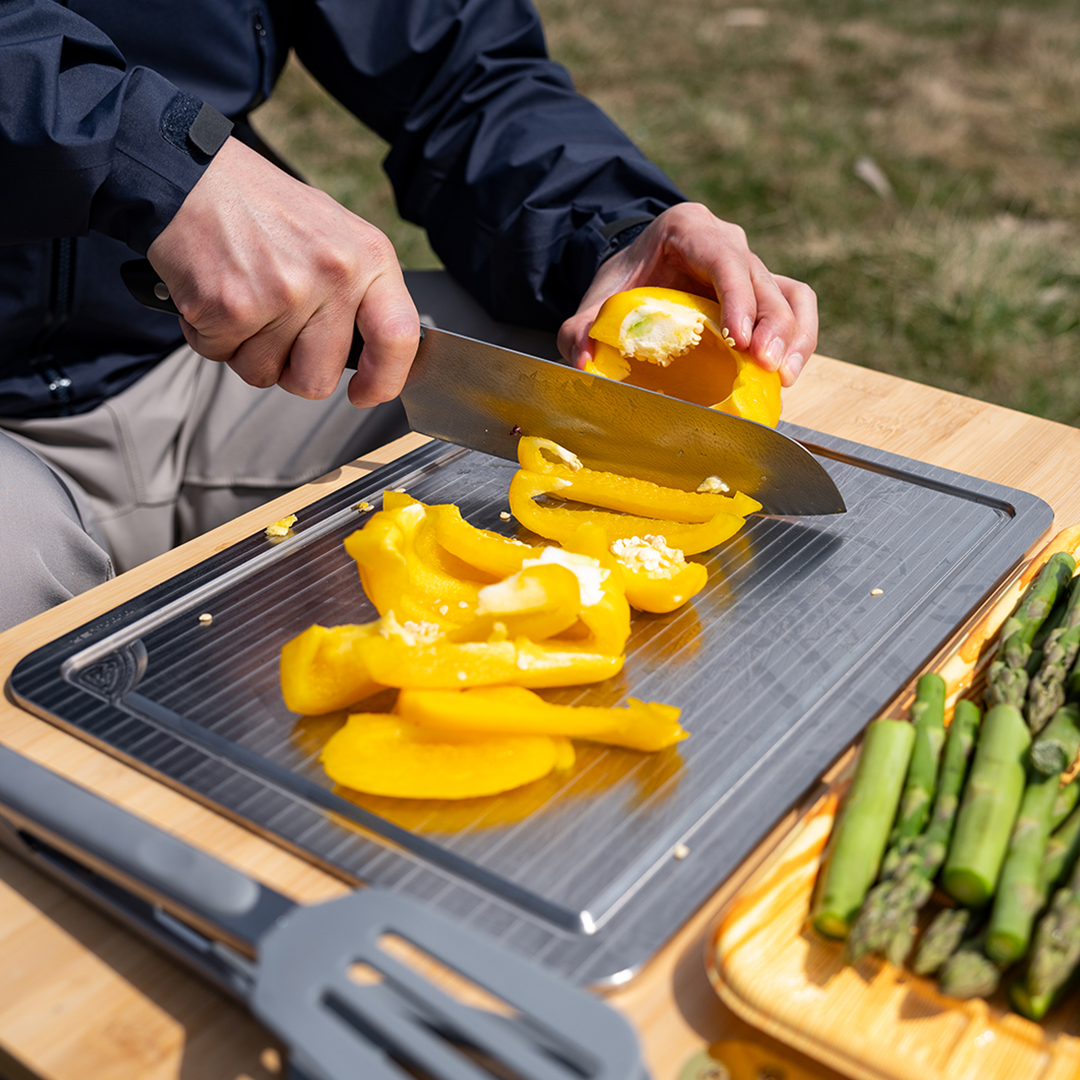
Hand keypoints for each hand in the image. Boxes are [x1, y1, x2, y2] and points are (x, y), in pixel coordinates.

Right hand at [146, 137, 419, 406]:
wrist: (191, 176)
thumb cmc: (263, 209)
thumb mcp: (335, 234)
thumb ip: (360, 293)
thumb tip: (376, 359)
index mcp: (369, 257)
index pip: (399, 338)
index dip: (385, 380)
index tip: (366, 394)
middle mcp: (334, 275)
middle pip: (318, 379)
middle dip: (289, 369)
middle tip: (273, 328)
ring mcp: (284, 293)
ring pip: (265, 374)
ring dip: (246, 350)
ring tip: (243, 299)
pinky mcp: (233, 307)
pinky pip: (222, 357)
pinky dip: (211, 336)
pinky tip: (214, 293)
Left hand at [558, 203, 817, 386]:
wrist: (633, 272)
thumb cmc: (621, 282)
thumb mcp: (595, 300)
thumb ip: (578, 327)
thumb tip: (584, 359)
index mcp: (688, 228)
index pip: (723, 257)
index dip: (738, 297)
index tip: (740, 338)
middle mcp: (728, 240)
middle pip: (762, 279)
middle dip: (770, 324)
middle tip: (765, 366)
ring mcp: (751, 265)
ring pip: (789, 293)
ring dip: (794, 334)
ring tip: (784, 375)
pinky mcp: (764, 291)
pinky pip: (795, 306)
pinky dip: (800, 336)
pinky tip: (789, 372)